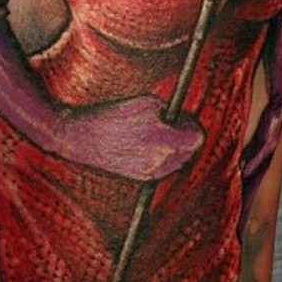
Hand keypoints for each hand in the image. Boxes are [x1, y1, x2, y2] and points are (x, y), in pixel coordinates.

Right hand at [69, 95, 204, 180]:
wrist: (84, 137)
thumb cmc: (115, 116)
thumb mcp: (148, 103)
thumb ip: (172, 112)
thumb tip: (183, 119)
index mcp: (166, 140)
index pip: (197, 138)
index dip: (192, 126)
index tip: (185, 119)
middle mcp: (162, 160)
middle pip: (189, 150)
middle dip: (185, 136)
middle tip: (174, 123)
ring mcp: (153, 171)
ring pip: (178, 160)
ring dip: (176, 147)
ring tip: (158, 133)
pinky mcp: (143, 178)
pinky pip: (164, 168)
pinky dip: (163, 157)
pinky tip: (149, 145)